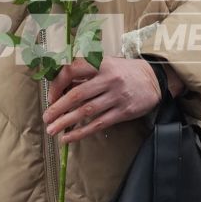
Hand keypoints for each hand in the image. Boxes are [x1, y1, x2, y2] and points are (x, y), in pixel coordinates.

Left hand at [43, 57, 169, 143]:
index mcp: (101, 63)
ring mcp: (116, 96)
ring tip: (52, 130)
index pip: (73, 70)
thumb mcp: (106, 64)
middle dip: (58, 108)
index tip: (50, 97)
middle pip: (77, 95)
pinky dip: (81, 132)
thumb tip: (60, 88)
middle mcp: (108, 79)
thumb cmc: (124, 72)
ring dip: (66, 122)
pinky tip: (69, 137)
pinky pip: (98, 124)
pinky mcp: (123, 112)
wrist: (154, 80)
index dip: (58, 84)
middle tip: (46, 117)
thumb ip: (86, 74)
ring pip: (86, 111)